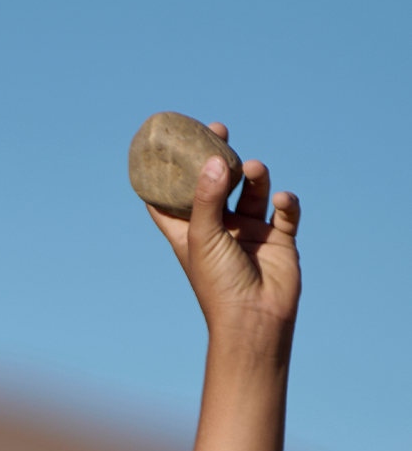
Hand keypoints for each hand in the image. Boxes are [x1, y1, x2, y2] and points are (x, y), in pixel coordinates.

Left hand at [147, 123, 300, 339]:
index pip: (169, 202)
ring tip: (253, 169)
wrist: (255, 319)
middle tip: (219, 131)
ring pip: (252, 191)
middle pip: (216, 185)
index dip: (165, 175)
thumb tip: (215, 158)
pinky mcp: (278, 239)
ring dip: (254, 175)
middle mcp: (220, 229)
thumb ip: (207, 197)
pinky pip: (285, 211)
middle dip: (217, 158)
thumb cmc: (219, 285)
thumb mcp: (204, 237)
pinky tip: (281, 201)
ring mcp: (249, 233)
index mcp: (191, 233)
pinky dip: (285, 201)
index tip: (167, 145)